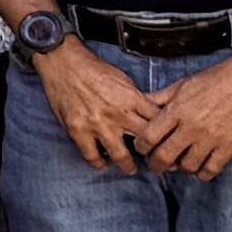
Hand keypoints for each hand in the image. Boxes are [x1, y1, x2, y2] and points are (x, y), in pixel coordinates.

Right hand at [29, 38, 159, 172]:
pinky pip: (92, 155)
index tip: (168, 141)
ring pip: (120, 155)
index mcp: (132, 98)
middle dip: (152, 153)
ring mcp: (97, 124)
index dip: (166, 134)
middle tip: (155, 160)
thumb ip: (136, 98)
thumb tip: (148, 112)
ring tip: (131, 169)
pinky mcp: (78, 130)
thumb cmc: (92, 68)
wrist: (63, 62)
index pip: (158, 122)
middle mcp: (118, 114)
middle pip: (144, 142)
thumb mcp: (123, 79)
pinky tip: (102, 164)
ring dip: (128, 165)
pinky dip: (98, 163)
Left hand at [143, 49, 231, 180]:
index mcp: (178, 110)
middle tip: (157, 165)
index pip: (149, 137)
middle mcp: (192, 126)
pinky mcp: (230, 146)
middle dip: (156, 165)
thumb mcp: (183, 85)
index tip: (144, 148)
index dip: (141, 147)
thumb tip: (140, 104)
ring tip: (181, 162)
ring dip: (181, 168)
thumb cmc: (216, 79)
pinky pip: (211, 170)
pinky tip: (200, 166)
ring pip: (187, 166)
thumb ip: (160, 98)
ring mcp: (212, 138)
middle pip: (165, 157)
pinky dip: (203, 173)